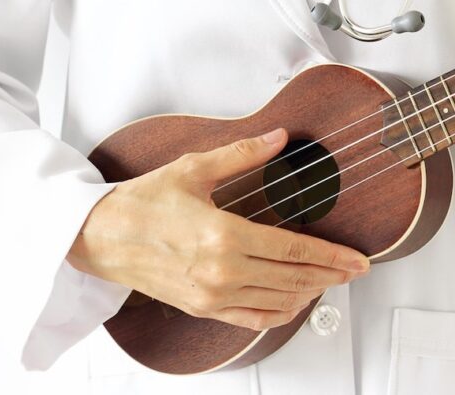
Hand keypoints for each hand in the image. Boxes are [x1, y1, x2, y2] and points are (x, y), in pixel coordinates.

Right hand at [67, 128, 368, 330]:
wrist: (97, 237)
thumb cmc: (141, 202)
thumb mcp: (194, 168)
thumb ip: (243, 153)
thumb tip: (279, 137)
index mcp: (224, 236)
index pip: (293, 249)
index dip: (331, 255)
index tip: (356, 258)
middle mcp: (221, 271)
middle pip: (292, 277)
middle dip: (331, 274)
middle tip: (357, 271)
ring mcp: (211, 294)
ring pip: (276, 299)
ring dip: (310, 292)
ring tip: (333, 282)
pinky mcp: (200, 307)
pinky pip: (250, 318)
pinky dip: (278, 313)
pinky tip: (294, 302)